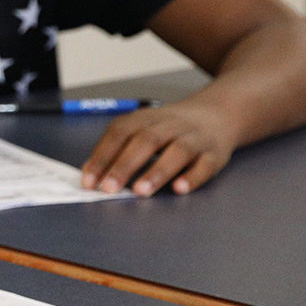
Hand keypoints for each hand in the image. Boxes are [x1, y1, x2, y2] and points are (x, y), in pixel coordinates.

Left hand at [80, 100, 239, 195]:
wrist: (216, 114)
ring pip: (177, 152)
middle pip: (146, 142)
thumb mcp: (141, 128)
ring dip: (157, 172)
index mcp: (144, 119)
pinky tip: (180, 189)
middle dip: (125, 166)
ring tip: (140, 191)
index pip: (119, 134)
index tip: (89, 181)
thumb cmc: (168, 128)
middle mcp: (169, 126)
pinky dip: (193, 177)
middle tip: (109, 188)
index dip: (102, 157)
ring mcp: (193, 139)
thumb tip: (91, 175)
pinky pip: (205, 165)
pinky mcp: (214, 154)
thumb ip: (117, 149)